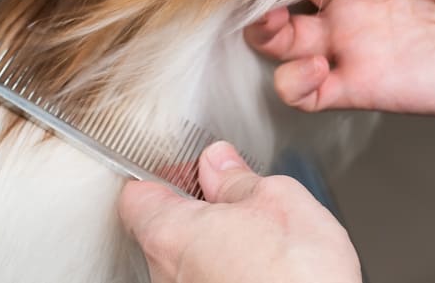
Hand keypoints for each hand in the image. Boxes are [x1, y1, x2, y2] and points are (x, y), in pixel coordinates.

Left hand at [118, 141, 360, 282]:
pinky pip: (207, 282)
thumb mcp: (277, 200)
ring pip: (188, 261)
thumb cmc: (297, 276)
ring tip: (259, 236)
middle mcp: (167, 274)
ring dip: (216, 244)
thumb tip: (222, 164)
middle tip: (235, 197)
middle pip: (164, 229)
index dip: (166, 173)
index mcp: (170, 234)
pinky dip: (228, 271)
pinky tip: (263, 267)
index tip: (194, 167)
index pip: (137, 194)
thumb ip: (238, 179)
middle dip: (198, 209)